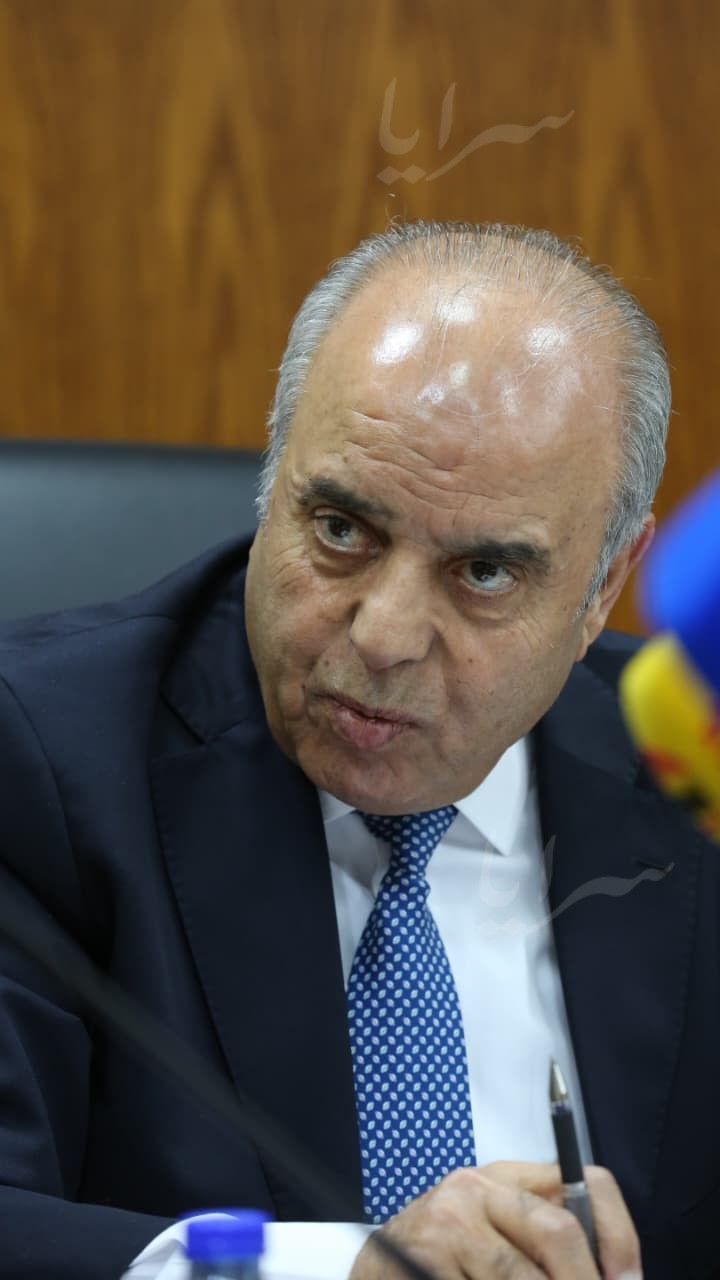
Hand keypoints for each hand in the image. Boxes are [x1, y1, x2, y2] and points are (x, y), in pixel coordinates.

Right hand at [350, 1161, 641, 1279]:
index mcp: (503, 1176)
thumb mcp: (496, 1234)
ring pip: (524, 1279)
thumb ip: (544, 1241)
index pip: (584, 1182)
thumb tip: (615, 1276)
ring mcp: (446, 1225)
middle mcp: (474, 1189)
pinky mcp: (424, 1260)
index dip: (618, 1236)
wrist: (376, 1273)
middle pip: (559, 1233)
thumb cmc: (444, 1258)